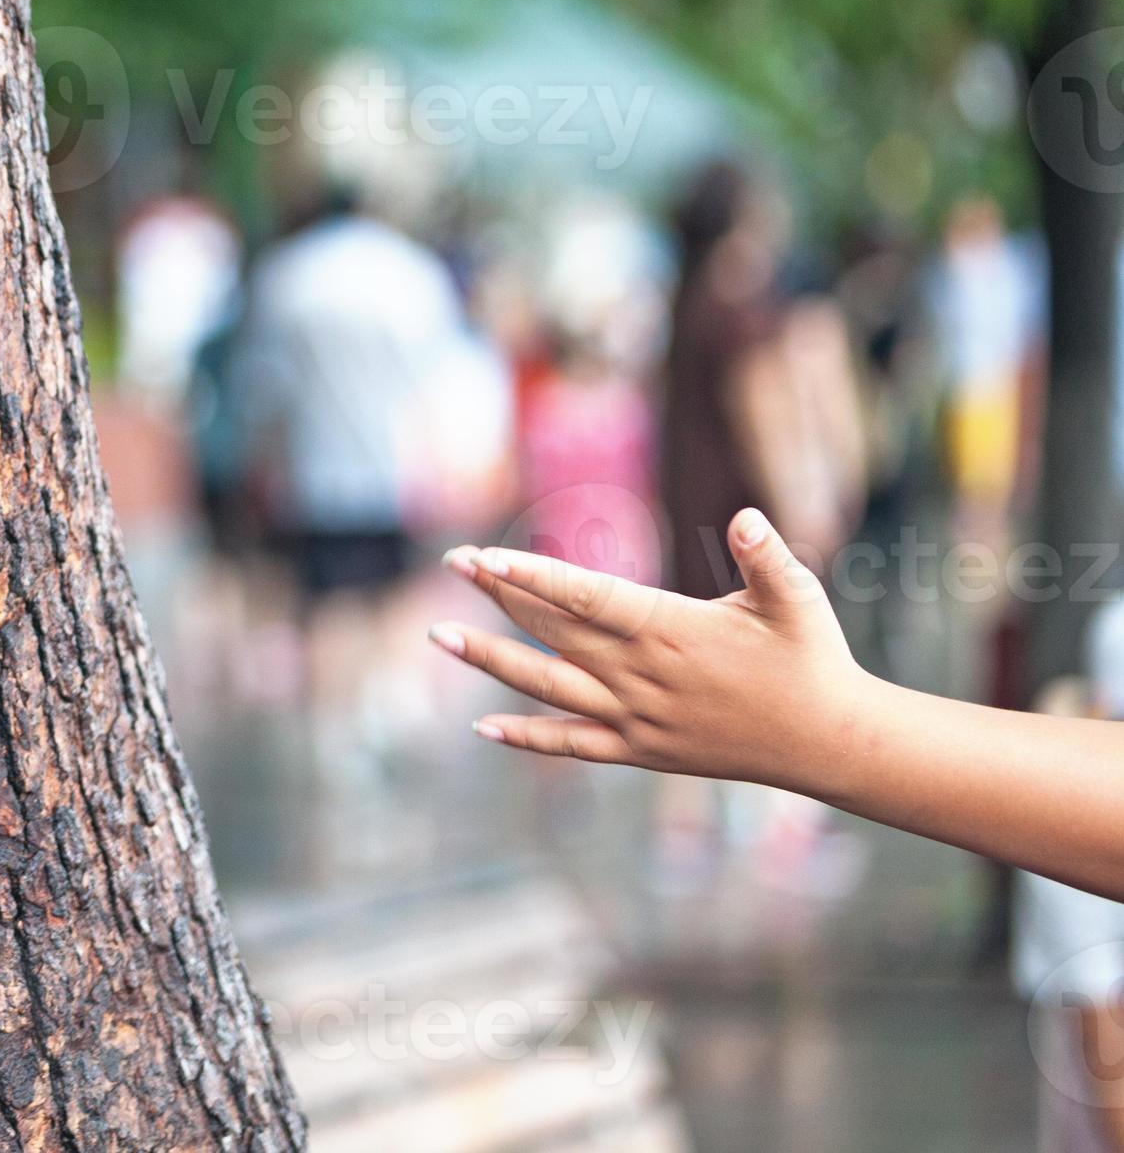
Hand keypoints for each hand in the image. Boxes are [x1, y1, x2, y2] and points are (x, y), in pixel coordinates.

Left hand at [430, 507, 878, 788]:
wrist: (830, 743)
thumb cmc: (811, 659)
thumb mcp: (797, 599)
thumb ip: (767, 556)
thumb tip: (747, 518)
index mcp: (670, 631)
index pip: (585, 598)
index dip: (532, 576)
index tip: (483, 557)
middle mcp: (642, 675)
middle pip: (552, 631)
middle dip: (497, 595)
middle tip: (450, 562)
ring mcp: (637, 717)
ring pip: (547, 687)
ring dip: (490, 660)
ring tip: (440, 637)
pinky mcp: (641, 750)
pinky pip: (573, 745)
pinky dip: (527, 737)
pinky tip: (483, 727)